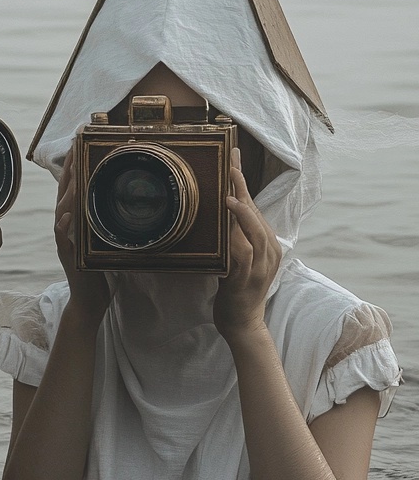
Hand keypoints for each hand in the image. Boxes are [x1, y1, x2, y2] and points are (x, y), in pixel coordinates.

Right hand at [55, 147, 109, 323]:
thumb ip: (104, 221)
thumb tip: (118, 201)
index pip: (73, 189)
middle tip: (75, 145)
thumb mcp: (103, 240)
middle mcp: (66, 228)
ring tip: (74, 170)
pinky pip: (63, 238)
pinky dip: (64, 225)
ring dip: (68, 191)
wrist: (89, 300)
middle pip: (65, 193)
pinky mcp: (68, 256)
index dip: (75, 167)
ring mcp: (65, 241)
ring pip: (63, 210)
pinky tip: (67, 213)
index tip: (80, 144)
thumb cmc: (98, 271)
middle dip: (70, 169)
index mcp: (75, 222)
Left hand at [213, 150, 282, 346]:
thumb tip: (212, 215)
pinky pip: (245, 248)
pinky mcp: (249, 275)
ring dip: (241, 202)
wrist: (243, 324)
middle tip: (230, 157)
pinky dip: (238, 229)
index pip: (253, 205)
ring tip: (229, 181)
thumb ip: (231, 238)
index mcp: (266, 243)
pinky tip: (228, 215)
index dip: (242, 181)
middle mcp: (268, 249)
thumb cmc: (236, 291)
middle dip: (241, 182)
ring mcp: (261, 262)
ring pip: (254, 225)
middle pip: (254, 209)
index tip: (233, 155)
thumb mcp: (235, 259)